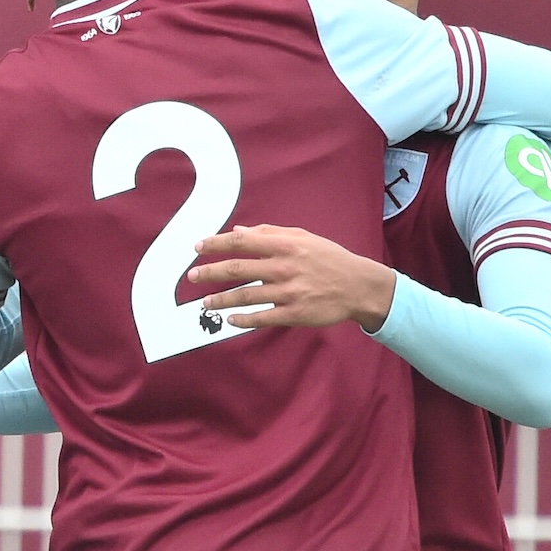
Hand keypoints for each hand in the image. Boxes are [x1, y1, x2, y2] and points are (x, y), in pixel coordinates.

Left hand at [185, 225, 397, 331]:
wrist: (359, 286)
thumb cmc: (329, 258)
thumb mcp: (303, 237)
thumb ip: (270, 233)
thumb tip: (239, 231)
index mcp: (285, 245)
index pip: (242, 242)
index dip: (216, 244)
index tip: (197, 247)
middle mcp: (285, 267)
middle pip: (237, 269)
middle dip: (210, 272)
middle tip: (192, 276)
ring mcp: (290, 292)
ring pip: (246, 295)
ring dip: (221, 299)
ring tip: (204, 303)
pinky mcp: (296, 313)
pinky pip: (263, 318)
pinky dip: (244, 319)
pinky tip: (229, 319)